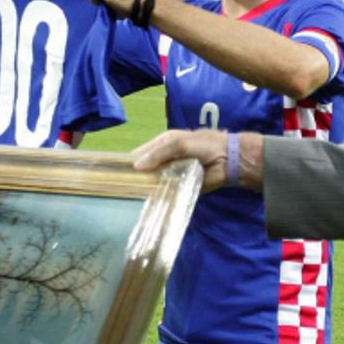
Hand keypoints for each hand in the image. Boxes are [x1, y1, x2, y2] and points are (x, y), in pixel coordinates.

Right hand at [132, 129, 263, 192]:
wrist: (228, 160)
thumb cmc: (204, 146)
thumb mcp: (178, 144)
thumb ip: (158, 154)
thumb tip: (136, 166)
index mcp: (164, 143)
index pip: (142, 152)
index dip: (131, 160)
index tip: (115, 171)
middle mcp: (167, 158)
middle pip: (147, 167)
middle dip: (137, 175)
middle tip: (121, 186)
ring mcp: (173, 173)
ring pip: (155, 180)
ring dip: (147, 186)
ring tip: (131, 195)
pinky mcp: (181, 186)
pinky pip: (167, 191)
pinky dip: (160, 195)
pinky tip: (149, 200)